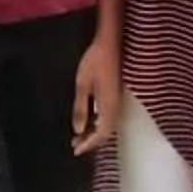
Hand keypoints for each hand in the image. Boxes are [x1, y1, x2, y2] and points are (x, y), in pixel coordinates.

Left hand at [72, 39, 118, 155]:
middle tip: (74, 144)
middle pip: (106, 132)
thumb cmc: (95, 61)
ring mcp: (118, 101)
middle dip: (90, 141)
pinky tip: (88, 120)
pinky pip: (108, 116)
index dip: (89, 144)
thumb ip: (81, 108)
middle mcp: (116, 106)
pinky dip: (98, 123)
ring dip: (94, 132)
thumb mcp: (82, 84)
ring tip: (78, 136)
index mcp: (109, 106)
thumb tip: (78, 130)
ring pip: (108, 125)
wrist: (111, 42)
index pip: (101, 134)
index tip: (75, 149)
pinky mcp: (116, 95)